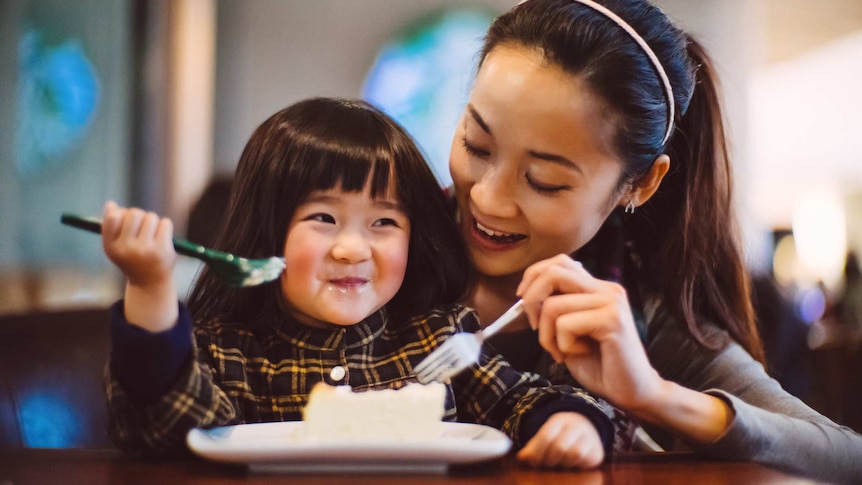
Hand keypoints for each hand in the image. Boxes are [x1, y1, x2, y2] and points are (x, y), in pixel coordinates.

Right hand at [102, 201, 178, 331]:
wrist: (149, 281)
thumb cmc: (131, 258)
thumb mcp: (116, 245)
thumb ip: (111, 225)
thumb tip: (111, 204)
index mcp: (112, 246)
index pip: (112, 217)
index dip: (121, 213)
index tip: (125, 220)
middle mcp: (127, 249)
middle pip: (135, 213)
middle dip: (140, 215)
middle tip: (142, 226)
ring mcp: (145, 250)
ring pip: (151, 217)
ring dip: (153, 221)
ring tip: (152, 233)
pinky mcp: (162, 250)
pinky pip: (165, 223)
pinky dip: (165, 226)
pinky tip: (161, 237)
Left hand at [516, 254, 664, 412]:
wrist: (632, 390)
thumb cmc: (600, 364)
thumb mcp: (570, 331)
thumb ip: (556, 308)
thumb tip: (526, 296)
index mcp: (597, 288)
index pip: (560, 262)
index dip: (534, 276)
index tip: (522, 300)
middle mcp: (607, 289)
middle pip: (554, 273)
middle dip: (532, 301)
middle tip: (535, 327)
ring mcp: (611, 302)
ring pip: (553, 304)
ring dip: (547, 334)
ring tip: (561, 350)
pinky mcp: (612, 319)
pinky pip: (565, 324)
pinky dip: (562, 344)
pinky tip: (581, 353)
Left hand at [516, 412, 603, 468]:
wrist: (587, 427)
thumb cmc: (560, 434)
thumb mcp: (546, 435)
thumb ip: (533, 447)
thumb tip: (521, 459)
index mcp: (560, 419)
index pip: (546, 436)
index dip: (537, 452)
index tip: (532, 462)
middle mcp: (577, 426)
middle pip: (559, 447)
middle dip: (548, 460)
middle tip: (544, 465)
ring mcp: (590, 437)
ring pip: (574, 455)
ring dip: (562, 464)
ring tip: (557, 465)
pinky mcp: (598, 451)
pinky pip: (586, 462)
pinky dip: (576, 466)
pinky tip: (570, 465)